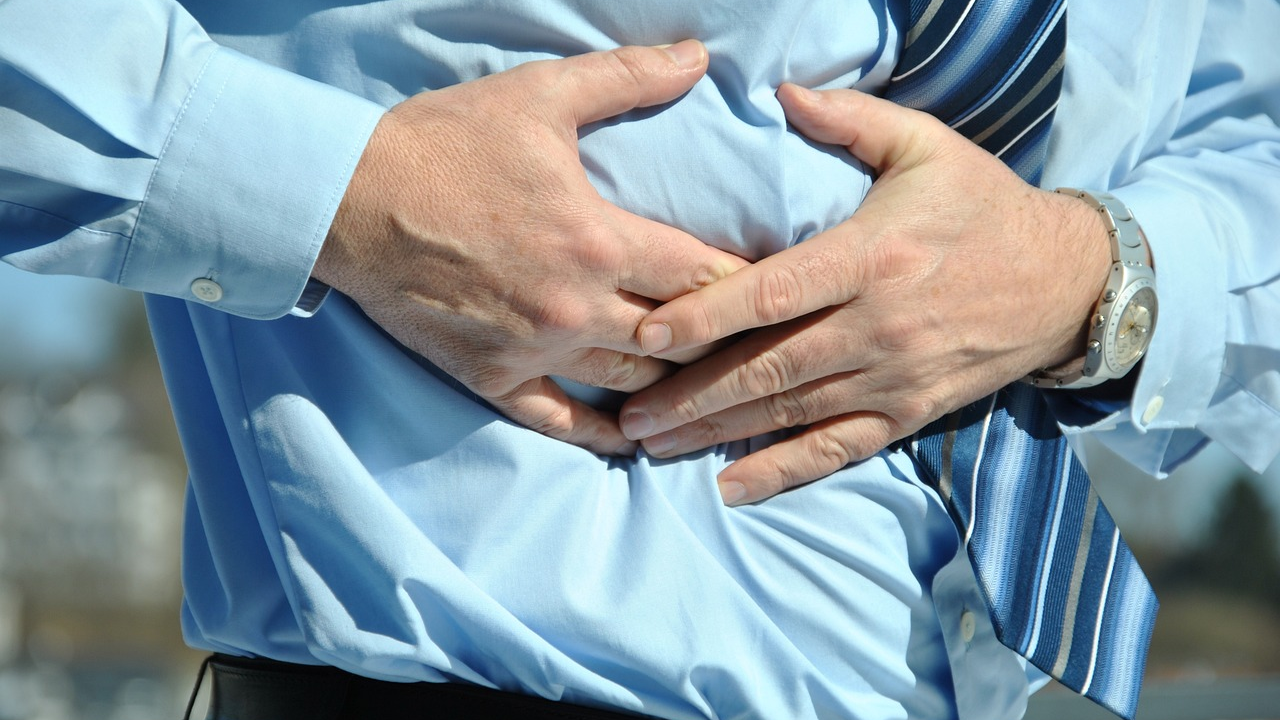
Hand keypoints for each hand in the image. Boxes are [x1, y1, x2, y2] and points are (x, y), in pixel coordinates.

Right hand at [314, 41, 744, 454]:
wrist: (350, 198)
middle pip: (679, 338)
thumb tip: (698, 56)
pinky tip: (638, 441)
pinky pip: (561, 422)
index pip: (702, 274)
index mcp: (598, 240)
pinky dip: (605, 435)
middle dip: (722, 339)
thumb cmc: (445, 143)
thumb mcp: (539, 96)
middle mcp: (576, 307)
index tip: (777, 288)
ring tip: (712, 384)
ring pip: (633, 383)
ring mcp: (535, 350)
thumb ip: (626, 78)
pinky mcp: (493, 378)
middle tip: (757, 342)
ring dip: (676, 385)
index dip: (747, 283)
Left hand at [619, 84, 1111, 503]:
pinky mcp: (908, 412)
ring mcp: (893, 377)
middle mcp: (878, 325)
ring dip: (716, 433)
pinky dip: (783, 471)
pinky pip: (837, 449)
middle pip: (767, 367)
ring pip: (790, 413)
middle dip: (691, 394)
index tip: (647, 335)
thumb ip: (851, 121)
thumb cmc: (983, 207)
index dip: (706, 316)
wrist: (1067, 281)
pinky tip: (731, 487)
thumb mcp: (927, 146)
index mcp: (872, 256)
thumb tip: (781, 92)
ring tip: (651, 445)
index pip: (774, 293)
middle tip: (626, 413)